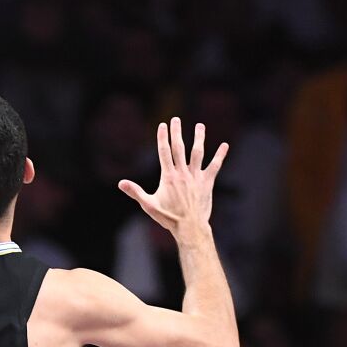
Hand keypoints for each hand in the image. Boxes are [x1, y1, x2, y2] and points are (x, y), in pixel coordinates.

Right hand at [118, 119, 227, 239]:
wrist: (190, 227)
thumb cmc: (168, 218)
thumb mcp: (149, 205)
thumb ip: (135, 192)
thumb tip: (121, 183)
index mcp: (168, 177)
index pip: (164, 152)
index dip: (162, 138)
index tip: (162, 125)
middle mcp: (182, 173)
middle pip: (179, 148)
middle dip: (176, 132)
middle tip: (175, 119)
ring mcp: (196, 177)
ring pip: (197, 153)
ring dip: (199, 138)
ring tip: (199, 126)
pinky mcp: (207, 182)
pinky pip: (215, 166)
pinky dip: (220, 155)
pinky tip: (225, 145)